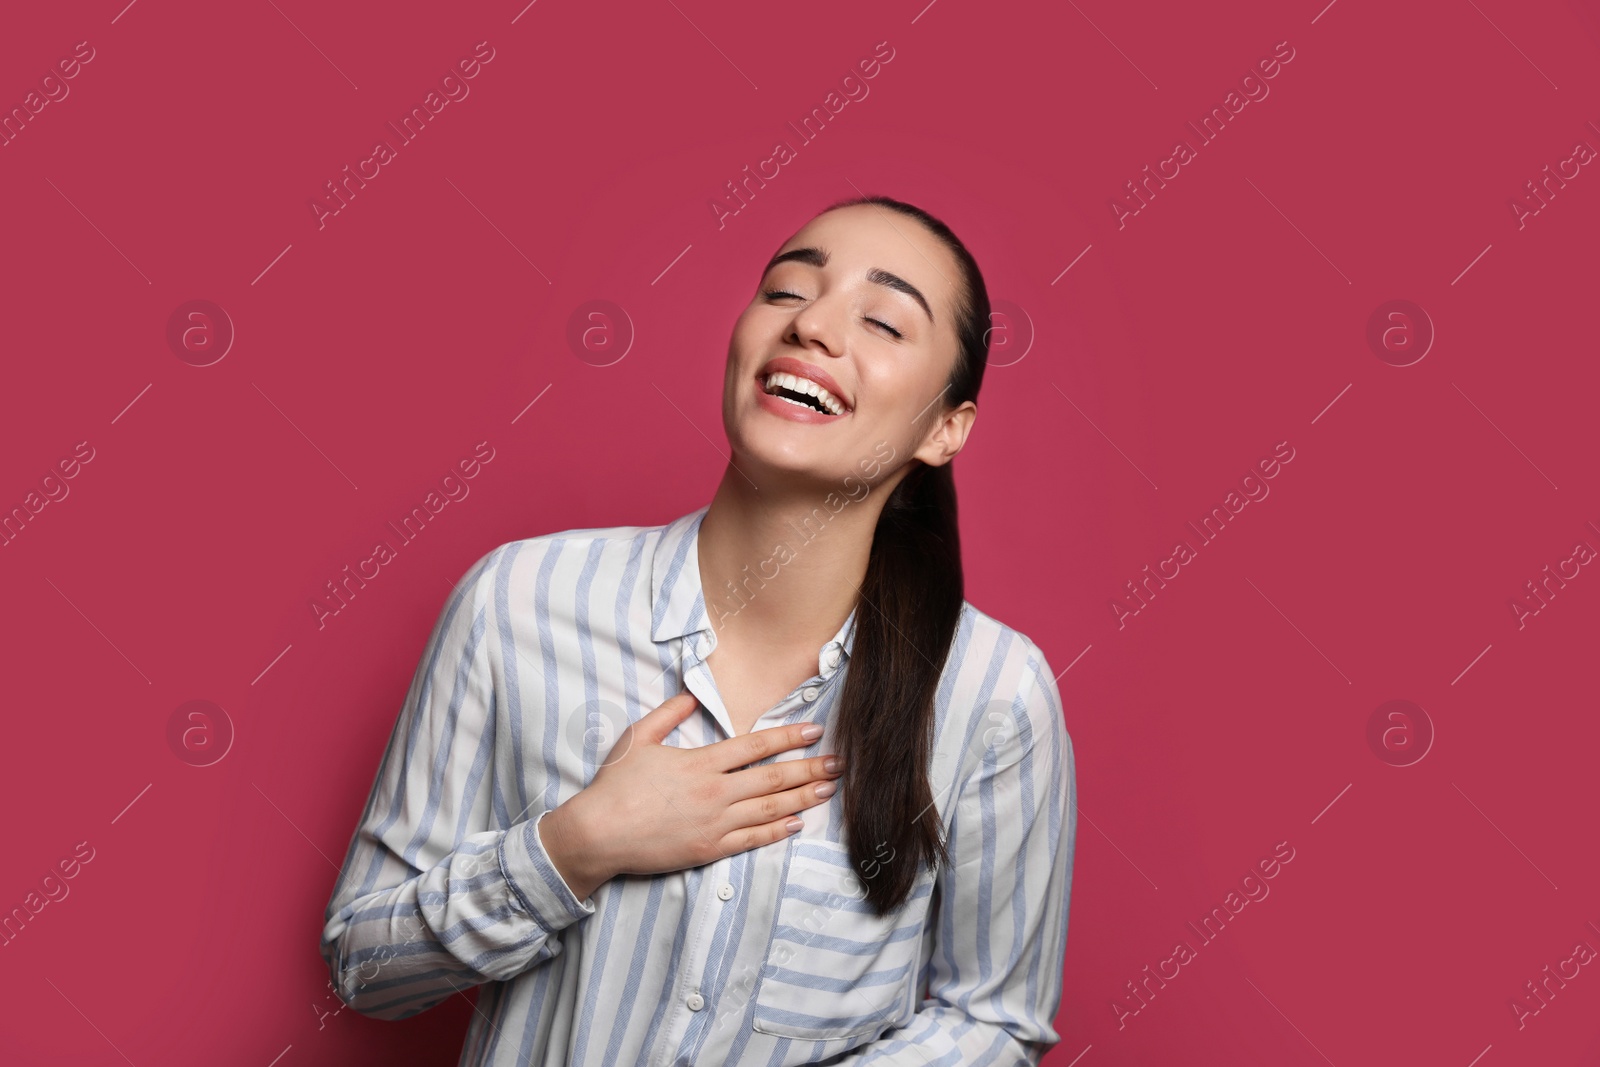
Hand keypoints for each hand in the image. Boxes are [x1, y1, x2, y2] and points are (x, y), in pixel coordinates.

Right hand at [540, 691, 840, 899]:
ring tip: (828, 790)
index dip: (788, 737)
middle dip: (809, 769)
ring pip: (770, 809)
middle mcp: (715, 793)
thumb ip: (668, 714)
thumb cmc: (615, 786)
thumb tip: (690, 694)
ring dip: (803, 798)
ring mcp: (715, 824)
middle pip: (773, 778)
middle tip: (838, 764)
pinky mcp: (710, 850)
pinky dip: (777, 831)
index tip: (814, 732)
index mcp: (701, 763)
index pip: (755, 746)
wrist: (597, 835)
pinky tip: (796, 823)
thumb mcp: (637, 738)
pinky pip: (752, 839)